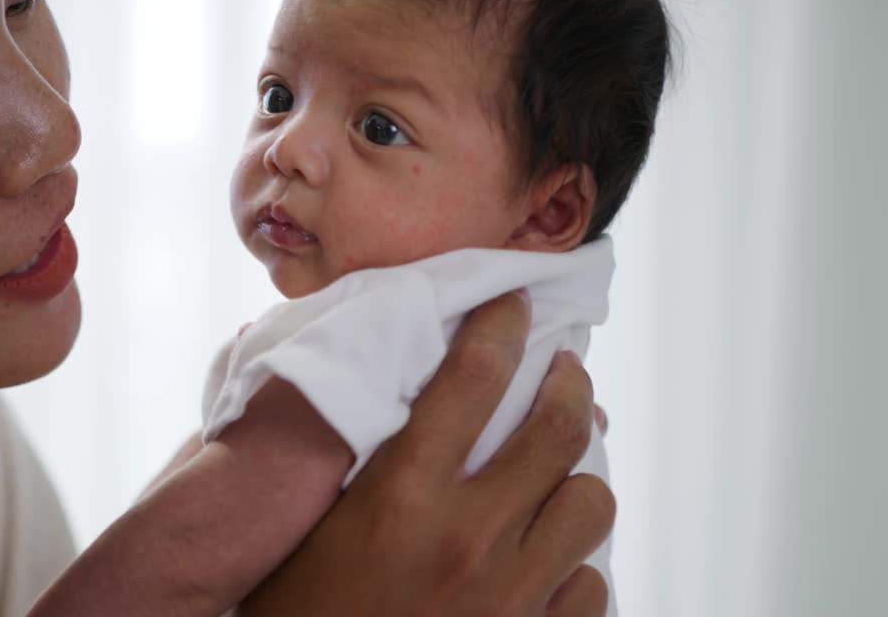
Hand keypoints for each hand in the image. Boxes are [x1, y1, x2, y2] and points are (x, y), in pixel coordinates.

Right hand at [239, 291, 613, 616]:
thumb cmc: (294, 614)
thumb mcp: (299, 530)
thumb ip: (330, 462)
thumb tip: (349, 392)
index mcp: (399, 496)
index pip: (472, 378)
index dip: (500, 324)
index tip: (512, 301)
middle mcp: (467, 538)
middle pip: (559, 429)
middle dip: (569, 385)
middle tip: (563, 372)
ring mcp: (510, 596)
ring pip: (593, 503)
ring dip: (578, 477)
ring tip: (561, 469)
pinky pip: (592, 586)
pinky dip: (576, 565)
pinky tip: (550, 558)